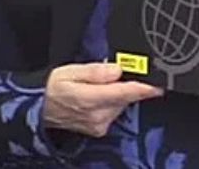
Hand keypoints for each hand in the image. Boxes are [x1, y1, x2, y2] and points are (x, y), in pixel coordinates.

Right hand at [43, 63, 162, 137]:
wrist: (40, 110)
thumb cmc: (53, 88)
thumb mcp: (70, 71)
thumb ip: (95, 71)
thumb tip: (116, 70)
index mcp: (89, 99)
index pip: (123, 93)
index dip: (143, 89)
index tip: (158, 86)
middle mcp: (97, 115)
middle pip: (125, 98)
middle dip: (125, 84)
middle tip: (111, 74)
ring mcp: (99, 124)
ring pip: (121, 105)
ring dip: (117, 94)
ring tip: (98, 87)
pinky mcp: (99, 129)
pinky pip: (114, 112)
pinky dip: (112, 103)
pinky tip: (98, 97)